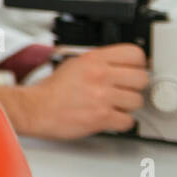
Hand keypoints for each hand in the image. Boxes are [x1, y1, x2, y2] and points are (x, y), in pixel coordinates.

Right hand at [8, 43, 147, 139]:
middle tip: (123, 91)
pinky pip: (128, 121)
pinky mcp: (101, 117)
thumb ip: (99, 63)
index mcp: (93, 60)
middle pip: (142, 78)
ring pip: (137, 101)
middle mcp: (100, 75)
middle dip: (134, 87)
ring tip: (113, 105)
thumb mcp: (74, 64)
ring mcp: (102, 97)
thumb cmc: (51, 90)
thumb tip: (122, 66)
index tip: (133, 71)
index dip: (137, 65)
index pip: (135, 54)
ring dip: (127, 106)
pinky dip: (121, 122)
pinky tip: (110, 118)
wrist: (34, 109)